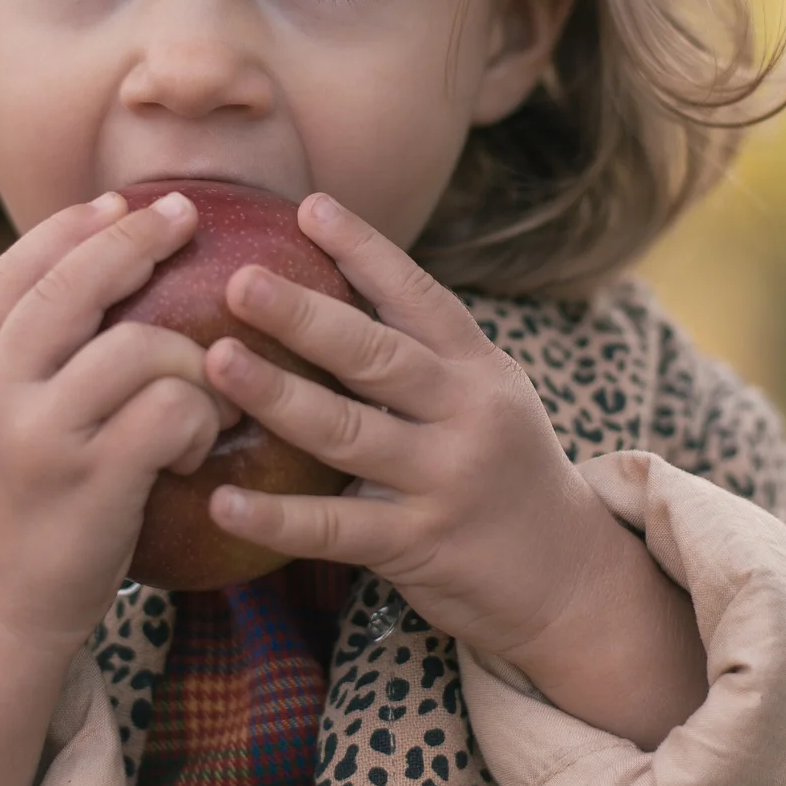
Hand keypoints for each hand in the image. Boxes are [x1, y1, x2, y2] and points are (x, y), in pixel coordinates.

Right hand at [0, 190, 232, 651]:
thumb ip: (11, 367)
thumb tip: (80, 285)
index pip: (13, 272)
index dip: (70, 227)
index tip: (118, 203)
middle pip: (75, 283)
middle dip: (138, 238)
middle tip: (187, 220)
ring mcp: (37, 437)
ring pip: (141, 345)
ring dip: (193, 359)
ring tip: (209, 392)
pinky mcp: (90, 483)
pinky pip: (171, 409)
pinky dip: (199, 416)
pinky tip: (196, 444)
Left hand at [198, 192, 639, 673]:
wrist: (571, 579)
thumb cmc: (505, 474)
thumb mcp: (485, 399)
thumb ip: (424, 356)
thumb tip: (329, 296)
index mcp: (478, 369)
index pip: (419, 296)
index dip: (365, 250)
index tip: (309, 206)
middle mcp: (467, 414)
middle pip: (375, 354)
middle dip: (304, 314)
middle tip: (239, 280)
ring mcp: (445, 479)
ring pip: (348, 432)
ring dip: (277, 395)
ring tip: (214, 363)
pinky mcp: (422, 544)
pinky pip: (335, 530)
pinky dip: (276, 517)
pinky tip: (222, 501)